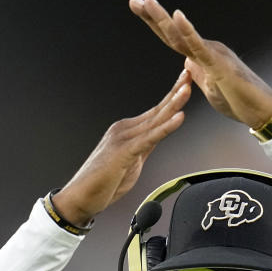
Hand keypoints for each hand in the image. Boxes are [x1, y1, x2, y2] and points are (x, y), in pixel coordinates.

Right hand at [51, 70, 191, 225]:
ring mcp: (123, 139)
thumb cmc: (104, 184)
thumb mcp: (132, 162)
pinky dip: (166, 127)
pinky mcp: (124, 152)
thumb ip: (145, 147)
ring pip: (154, 120)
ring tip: (187, 88)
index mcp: (126, 131)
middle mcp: (124, 130)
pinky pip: (150, 138)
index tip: (186, 82)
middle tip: (190, 72)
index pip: (155, 112)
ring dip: (173, 103)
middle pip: (157, 110)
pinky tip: (179, 118)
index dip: (172, 97)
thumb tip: (157, 137)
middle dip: (175, 91)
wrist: (81, 198)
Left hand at [129, 0, 271, 129]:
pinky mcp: (219, 63)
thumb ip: (197, 72)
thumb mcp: (209, 86)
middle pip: (173, 32)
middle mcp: (205, 49)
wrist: (259, 111)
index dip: (154, 23)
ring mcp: (213, 54)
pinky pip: (200, 46)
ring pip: (183, 35)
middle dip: (152, 15)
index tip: (138, 8)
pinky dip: (188, 31)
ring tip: (148, 2)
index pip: (172, 38)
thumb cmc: (238, 100)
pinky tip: (178, 16)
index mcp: (200, 56)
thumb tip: (187, 62)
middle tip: (133, 1)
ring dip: (164, 18)